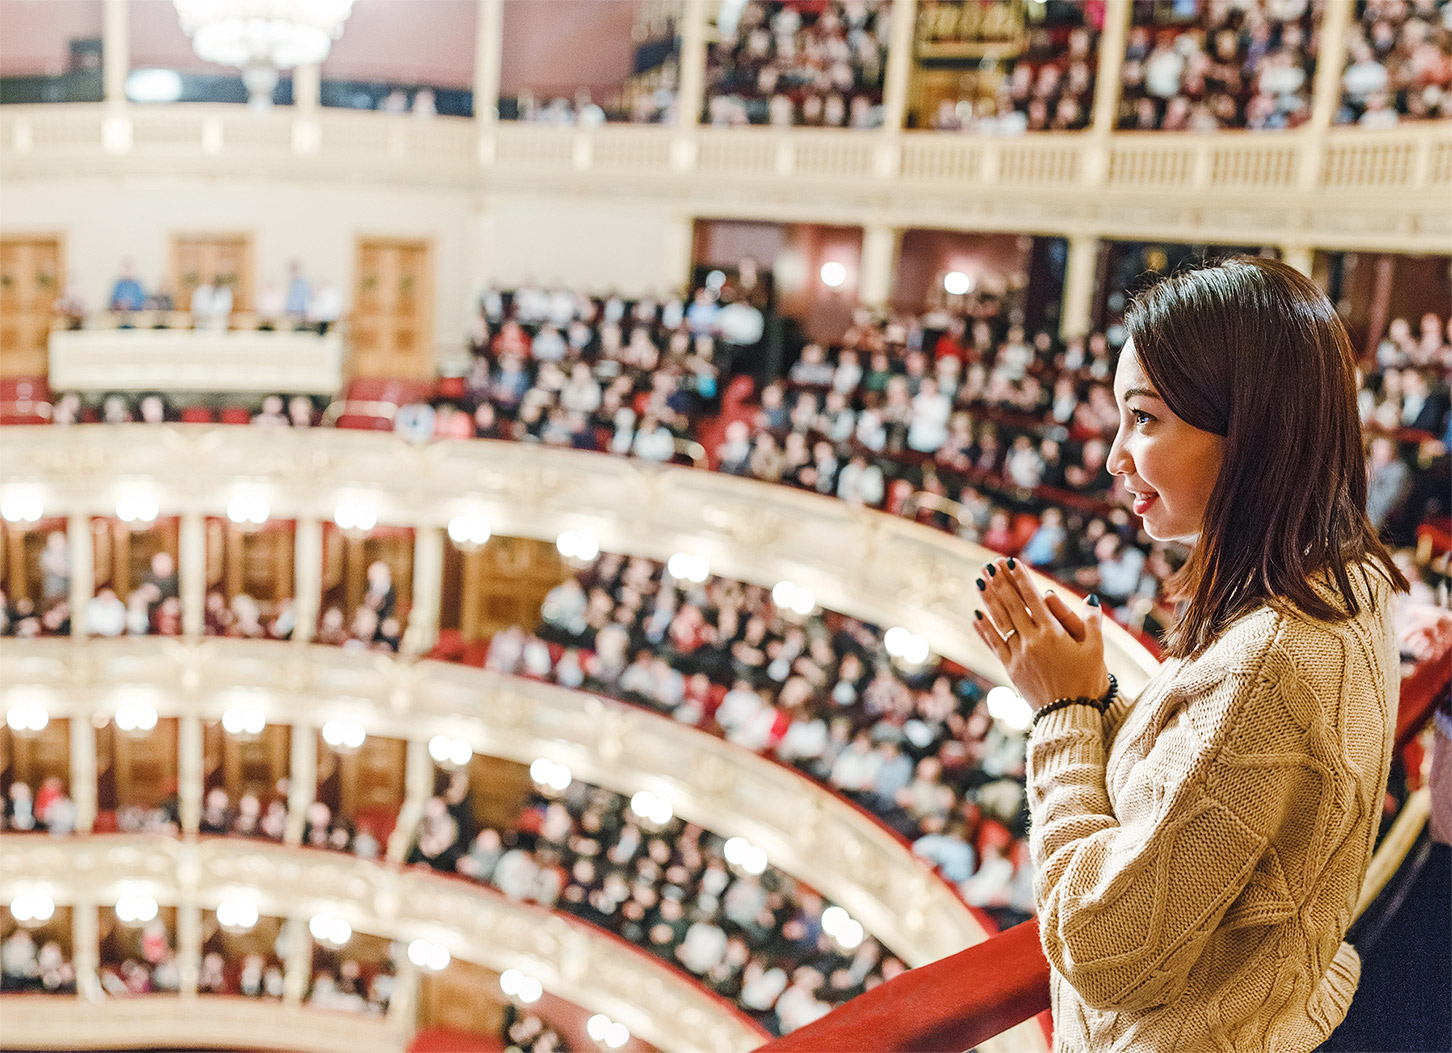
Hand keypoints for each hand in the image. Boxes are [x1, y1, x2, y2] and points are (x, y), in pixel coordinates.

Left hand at [972, 557, 1109, 710]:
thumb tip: (1089, 599)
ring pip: (1000, 622)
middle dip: (1001, 582)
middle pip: (1012, 605)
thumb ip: (1092, 622)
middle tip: (990, 564)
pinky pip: (994, 644)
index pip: (1033, 598)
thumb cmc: (1087, 680)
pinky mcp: (1011, 669)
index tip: (1011, 562)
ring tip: (980, 581)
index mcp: (1053, 633)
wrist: (1070, 713)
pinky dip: (984, 629)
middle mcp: (1032, 640)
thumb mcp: (1096, 650)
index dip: (1021, 579)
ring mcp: (1019, 654)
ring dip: (989, 600)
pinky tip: (976, 615)